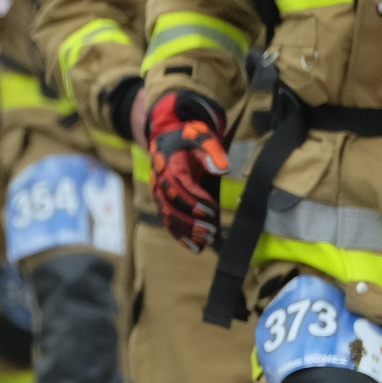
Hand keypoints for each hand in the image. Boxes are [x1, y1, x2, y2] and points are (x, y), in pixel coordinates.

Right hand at [145, 90, 230, 252]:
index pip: (179, 186)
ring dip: (186, 231)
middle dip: (191, 220)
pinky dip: (179, 236)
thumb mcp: (201, 135)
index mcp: (169, 165)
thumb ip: (212, 150)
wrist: (167, 137)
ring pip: (167, 216)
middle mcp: (159, 181)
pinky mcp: (162, 201)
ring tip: (206, 241)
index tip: (212, 210)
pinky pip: (167, 221)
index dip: (194, 200)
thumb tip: (223, 169)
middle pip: (171, 205)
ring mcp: (158, 192)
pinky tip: (195, 247)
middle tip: (211, 231)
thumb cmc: (187, 137)